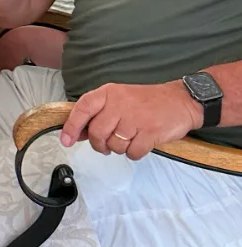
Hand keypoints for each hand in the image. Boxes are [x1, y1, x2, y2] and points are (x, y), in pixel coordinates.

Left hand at [60, 81, 203, 159]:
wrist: (181, 100)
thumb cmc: (146, 102)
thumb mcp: (118, 99)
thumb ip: (97, 115)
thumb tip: (75, 133)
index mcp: (108, 93)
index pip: (82, 108)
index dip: (71, 126)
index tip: (66, 141)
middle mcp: (119, 104)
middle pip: (97, 133)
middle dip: (99, 144)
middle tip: (106, 145)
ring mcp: (135, 118)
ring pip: (114, 145)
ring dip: (119, 149)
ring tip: (129, 139)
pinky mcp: (151, 132)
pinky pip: (133, 152)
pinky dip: (134, 153)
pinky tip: (141, 143)